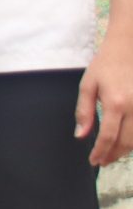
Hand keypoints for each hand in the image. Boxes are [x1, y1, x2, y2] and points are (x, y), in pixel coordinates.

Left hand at [77, 28, 132, 166]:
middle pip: (126, 142)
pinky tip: (125, 141)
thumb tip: (80, 135)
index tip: (93, 160)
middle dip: (113, 155)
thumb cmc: (106, 64)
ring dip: (125, 150)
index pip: (107, 136)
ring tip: (112, 154)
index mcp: (115, 103)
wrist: (128, 47)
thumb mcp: (88, 85)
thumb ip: (84, 111)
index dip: (100, 152)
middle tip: (102, 161)